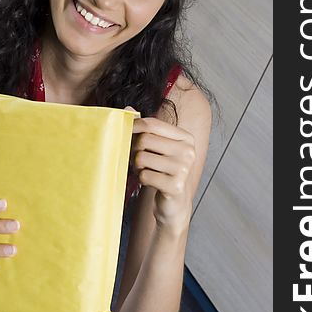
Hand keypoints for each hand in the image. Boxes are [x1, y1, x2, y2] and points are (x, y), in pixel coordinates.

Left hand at [129, 112, 195, 232]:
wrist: (174, 203)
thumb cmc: (162, 171)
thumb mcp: (157, 148)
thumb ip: (145, 129)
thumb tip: (127, 109)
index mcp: (185, 138)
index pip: (152, 124)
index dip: (133, 126)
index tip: (123, 132)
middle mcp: (188, 151)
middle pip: (144, 140)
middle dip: (134, 150)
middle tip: (135, 159)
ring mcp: (184, 169)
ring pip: (142, 158)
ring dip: (137, 166)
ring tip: (144, 170)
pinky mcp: (176, 186)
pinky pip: (145, 175)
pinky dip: (141, 179)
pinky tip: (149, 181)